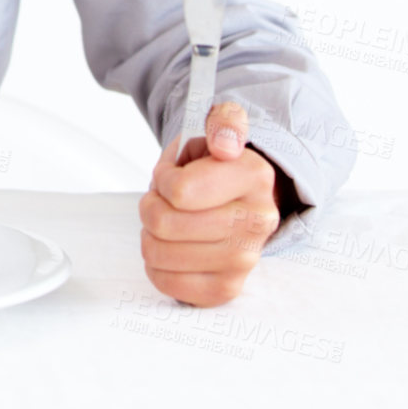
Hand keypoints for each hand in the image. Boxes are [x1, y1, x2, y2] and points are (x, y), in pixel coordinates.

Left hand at [138, 100, 279, 306]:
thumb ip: (223, 121)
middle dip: (150, 207)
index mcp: (254, 177)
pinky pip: (169, 284)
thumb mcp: (218, 124)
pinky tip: (171, 248)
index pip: (179, 191)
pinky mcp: (228, 287)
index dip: (162, 180)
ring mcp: (246, 260)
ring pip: (160, 255)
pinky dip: (157, 266)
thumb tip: (225, 145)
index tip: (172, 175)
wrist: (237, 195)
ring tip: (169, 221)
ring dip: (151, 235)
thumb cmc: (216, 161)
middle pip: (164, 225)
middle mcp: (257, 222)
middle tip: (164, 199)